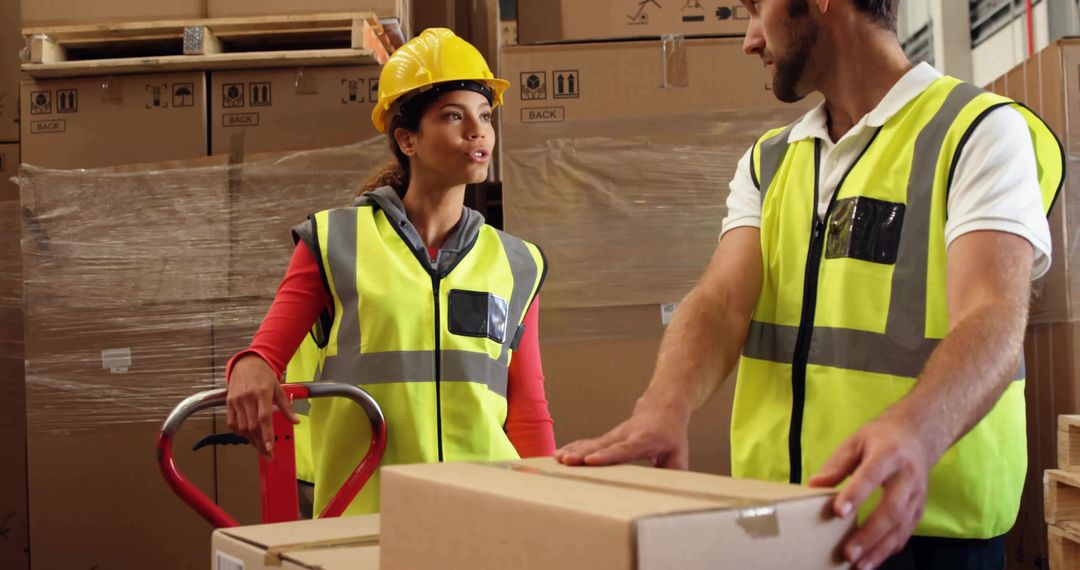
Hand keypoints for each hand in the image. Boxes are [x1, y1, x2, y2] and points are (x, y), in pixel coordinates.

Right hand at [226, 355, 298, 456]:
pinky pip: (232, 423)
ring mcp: (236, 401)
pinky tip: (248, 436)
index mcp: (262, 393)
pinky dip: (240, 432)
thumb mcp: (279, 388)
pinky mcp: (228, 403)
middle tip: (269, 455)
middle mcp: (248, 398)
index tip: (270, 448)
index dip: (267, 434)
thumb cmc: (264, 376)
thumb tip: (296, 422)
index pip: (264, 418)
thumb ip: (286, 407)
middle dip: (261, 443)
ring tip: (260, 447)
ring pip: (242, 427)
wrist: (246, 363)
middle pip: (252, 426)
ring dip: (251, 440)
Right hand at [554, 395, 690, 468]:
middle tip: (567, 461)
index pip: (623, 449)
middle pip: (602, 446)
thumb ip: (674, 474)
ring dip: (574, 451)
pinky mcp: (607, 438)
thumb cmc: (671, 434)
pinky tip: (558, 454)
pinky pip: (588, 443)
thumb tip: (668, 492)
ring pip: (591, 443)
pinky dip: (573, 448)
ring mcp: (614, 436)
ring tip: (557, 459)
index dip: (607, 455)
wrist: (662, 407)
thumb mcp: (679, 454)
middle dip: (583, 454)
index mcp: (644, 440)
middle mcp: (625, 436)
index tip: (590, 460)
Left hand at [808, 416, 932, 569]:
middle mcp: (907, 477)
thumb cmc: (880, 439)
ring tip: (858, 565)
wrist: (917, 437)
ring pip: (901, 527)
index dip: (856, 494)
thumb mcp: (855, 441)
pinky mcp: (919, 509)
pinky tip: (872, 561)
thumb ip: (836, 464)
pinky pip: (906, 533)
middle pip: (891, 509)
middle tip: (848, 552)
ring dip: (879, 550)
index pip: (872, 475)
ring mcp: (917, 496)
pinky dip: (889, 550)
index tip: (838, 512)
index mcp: (889, 454)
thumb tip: (814, 484)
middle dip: (869, 534)